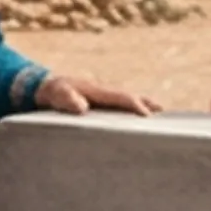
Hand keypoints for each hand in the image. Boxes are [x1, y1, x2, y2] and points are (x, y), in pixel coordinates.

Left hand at [35, 74, 160, 115]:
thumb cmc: (53, 92)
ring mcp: (104, 97)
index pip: (121, 97)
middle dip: (147, 104)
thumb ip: (67, 99)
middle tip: (164, 114)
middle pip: (130, 97)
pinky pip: (120, 107)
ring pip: (127, 102)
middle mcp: (105, 92)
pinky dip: (132, 111)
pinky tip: (138, 123)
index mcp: (98, 90)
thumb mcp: (56, 95)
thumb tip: (82, 108)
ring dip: (143, 107)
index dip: (135, 106)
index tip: (147, 116)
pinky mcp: (101, 104)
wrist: (47, 87)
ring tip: (159, 119)